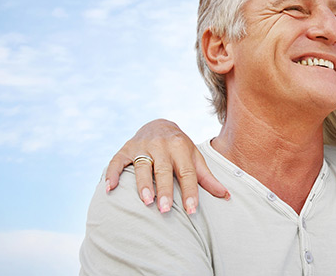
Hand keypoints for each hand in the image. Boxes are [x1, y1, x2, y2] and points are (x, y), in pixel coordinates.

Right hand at [105, 119, 229, 213]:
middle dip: (164, 189)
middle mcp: (161, 146)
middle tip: (165, 209)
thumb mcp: (195, 158)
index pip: (187, 172)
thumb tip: (226, 196)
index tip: (191, 210)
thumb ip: (207, 178)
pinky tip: (109, 189)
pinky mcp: (125, 149)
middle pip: (163, 170)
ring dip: (142, 184)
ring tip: (145, 201)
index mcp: (181, 148)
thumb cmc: (180, 148)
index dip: (190, 191)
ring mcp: (142, 146)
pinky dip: (112, 174)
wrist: (159, 124)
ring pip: (142, 166)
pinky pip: (116, 162)